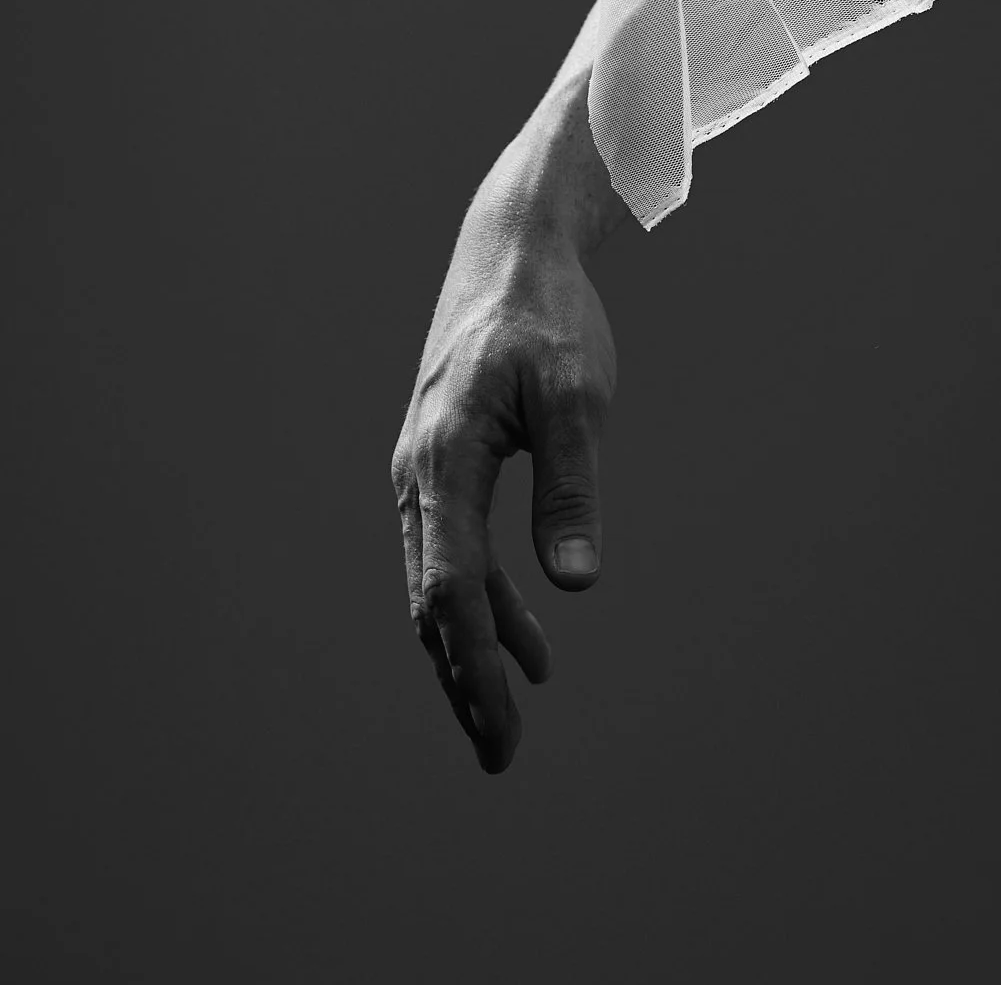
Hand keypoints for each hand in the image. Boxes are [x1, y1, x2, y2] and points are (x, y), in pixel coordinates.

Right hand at [391, 111, 619, 770]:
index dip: (477, 667)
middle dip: (465, 684)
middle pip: (435, 606)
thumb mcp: (576, 393)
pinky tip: (534, 643)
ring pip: (442, 587)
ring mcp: (426, 473)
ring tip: (509, 723)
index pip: (452, 592)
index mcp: (443, 463)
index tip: (505, 729)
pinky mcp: (446, 466)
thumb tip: (576, 588)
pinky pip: (457, 554)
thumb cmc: (549, 315)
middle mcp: (419, 478)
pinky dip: (489, 604)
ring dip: (473, 654)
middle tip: (500, 757)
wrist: (511, 248)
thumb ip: (573, 487)